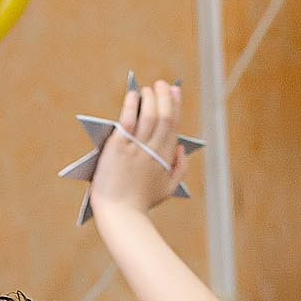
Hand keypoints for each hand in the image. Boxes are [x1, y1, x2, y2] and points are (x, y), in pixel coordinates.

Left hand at [87, 79, 185, 220]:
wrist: (120, 215)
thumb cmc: (141, 203)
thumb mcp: (168, 189)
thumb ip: (180, 169)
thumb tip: (182, 148)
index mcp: (166, 159)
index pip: (174, 125)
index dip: (175, 106)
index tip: (175, 91)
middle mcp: (153, 151)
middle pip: (164, 116)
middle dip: (165, 96)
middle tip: (162, 84)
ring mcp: (136, 149)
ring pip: (149, 115)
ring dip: (150, 98)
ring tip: (148, 89)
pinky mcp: (118, 149)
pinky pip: (128, 121)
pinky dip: (132, 105)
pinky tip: (133, 96)